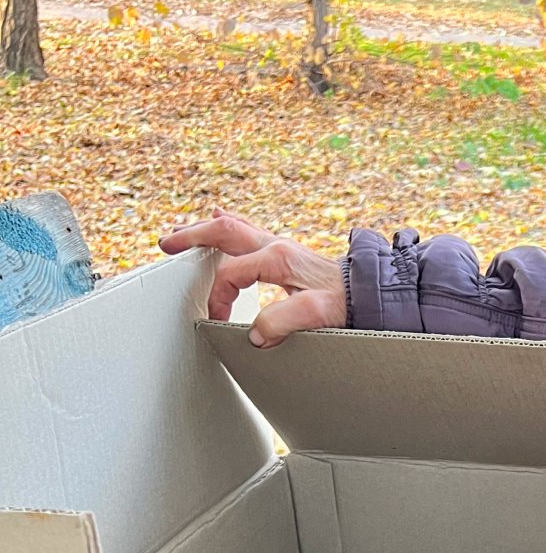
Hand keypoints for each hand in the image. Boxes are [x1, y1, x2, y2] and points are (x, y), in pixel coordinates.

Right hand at [158, 207, 346, 346]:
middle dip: (192, 237)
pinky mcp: (286, 251)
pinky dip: (228, 226)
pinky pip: (248, 231)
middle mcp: (276, 246)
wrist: (371, 293)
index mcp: (277, 259)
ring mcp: (280, 246)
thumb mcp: (316, 314)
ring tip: (182, 233)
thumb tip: (255, 334)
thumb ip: (282, 322)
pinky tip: (221, 218)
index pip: (230, 274)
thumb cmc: (347, 303)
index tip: (218, 319)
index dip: (218, 298)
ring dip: (205, 230)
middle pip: (224, 232)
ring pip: (234, 228)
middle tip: (167, 244)